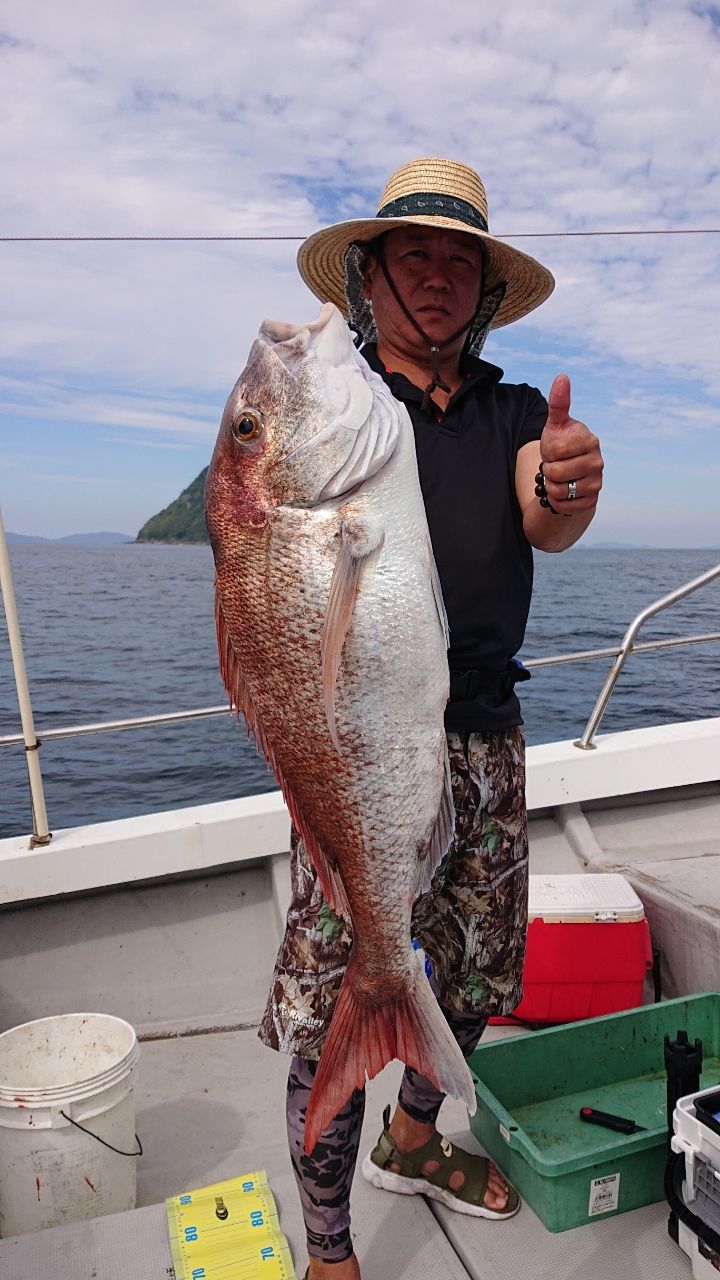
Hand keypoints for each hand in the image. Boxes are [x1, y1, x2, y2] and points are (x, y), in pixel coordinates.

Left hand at [540, 375, 602, 512]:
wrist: (567, 472)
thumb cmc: (560, 444)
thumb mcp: (555, 424)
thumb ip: (558, 403)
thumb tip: (562, 377)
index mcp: (590, 440)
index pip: (554, 450)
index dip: (547, 452)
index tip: (553, 450)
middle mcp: (598, 461)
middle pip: (555, 472)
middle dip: (548, 471)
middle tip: (554, 465)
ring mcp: (597, 482)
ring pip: (560, 491)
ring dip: (551, 487)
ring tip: (558, 478)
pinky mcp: (592, 501)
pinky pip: (565, 506)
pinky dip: (557, 502)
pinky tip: (563, 492)